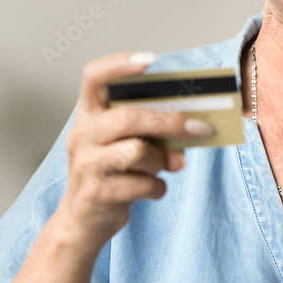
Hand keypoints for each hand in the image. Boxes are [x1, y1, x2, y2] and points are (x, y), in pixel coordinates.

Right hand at [58, 52, 214, 249]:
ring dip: (163, 160)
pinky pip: (141, 184)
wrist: (83, 221)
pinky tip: (155, 189)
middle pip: (129, 116)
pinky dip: (158, 187)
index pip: (94, 77)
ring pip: (138, 151)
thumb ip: (150, 132)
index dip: (119, 64)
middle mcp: (82, 135)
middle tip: (200, 129)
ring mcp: (86, 164)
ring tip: (174, 165)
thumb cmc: (111, 174)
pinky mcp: (96, 193)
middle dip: (171, 122)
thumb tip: (192, 125)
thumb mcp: (124, 145)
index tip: (151, 60)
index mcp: (88, 114)